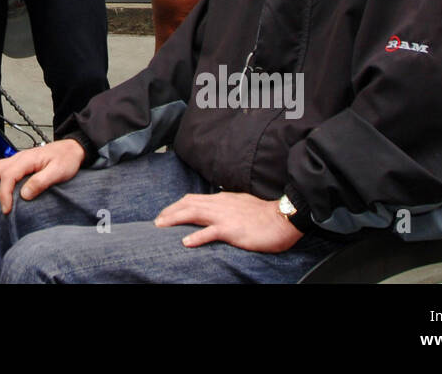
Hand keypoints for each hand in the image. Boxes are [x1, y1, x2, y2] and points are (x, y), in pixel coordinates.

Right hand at [0, 139, 85, 213]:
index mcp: (27, 159)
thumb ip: (41, 181)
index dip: (4, 194)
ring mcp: (16, 160)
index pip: (8, 176)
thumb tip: (24, 195)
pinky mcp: (17, 164)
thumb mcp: (59, 171)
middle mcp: (18, 158)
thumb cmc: (67, 159)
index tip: (6, 209)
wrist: (71, 149)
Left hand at [155, 192, 301, 252]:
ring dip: (175, 219)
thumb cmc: (265, 214)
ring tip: (161, 226)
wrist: (283, 217)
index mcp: (222, 199)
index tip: (166, 213)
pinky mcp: (232, 229)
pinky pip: (211, 232)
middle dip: (170, 211)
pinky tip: (185, 242)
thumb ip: (227, 206)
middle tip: (157, 221)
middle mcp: (220, 204)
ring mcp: (225, 216)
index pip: (193, 198)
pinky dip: (196, 237)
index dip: (177, 205)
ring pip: (194, 213)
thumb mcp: (241, 204)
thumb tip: (216, 208)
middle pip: (188, 204)